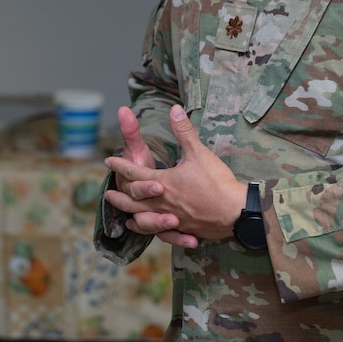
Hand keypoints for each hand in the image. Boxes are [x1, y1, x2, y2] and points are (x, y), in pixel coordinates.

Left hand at [105, 105, 245, 246]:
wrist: (235, 212)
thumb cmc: (216, 181)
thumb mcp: (199, 152)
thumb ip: (183, 131)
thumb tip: (174, 109)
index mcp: (163, 183)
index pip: (135, 173)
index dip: (120, 166)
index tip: (108, 161)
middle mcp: (163, 202)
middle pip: (133, 200)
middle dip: (119, 195)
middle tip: (107, 193)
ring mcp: (172, 218)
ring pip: (144, 218)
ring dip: (130, 214)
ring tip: (124, 214)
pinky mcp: (183, 228)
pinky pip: (161, 232)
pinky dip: (151, 229)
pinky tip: (149, 229)